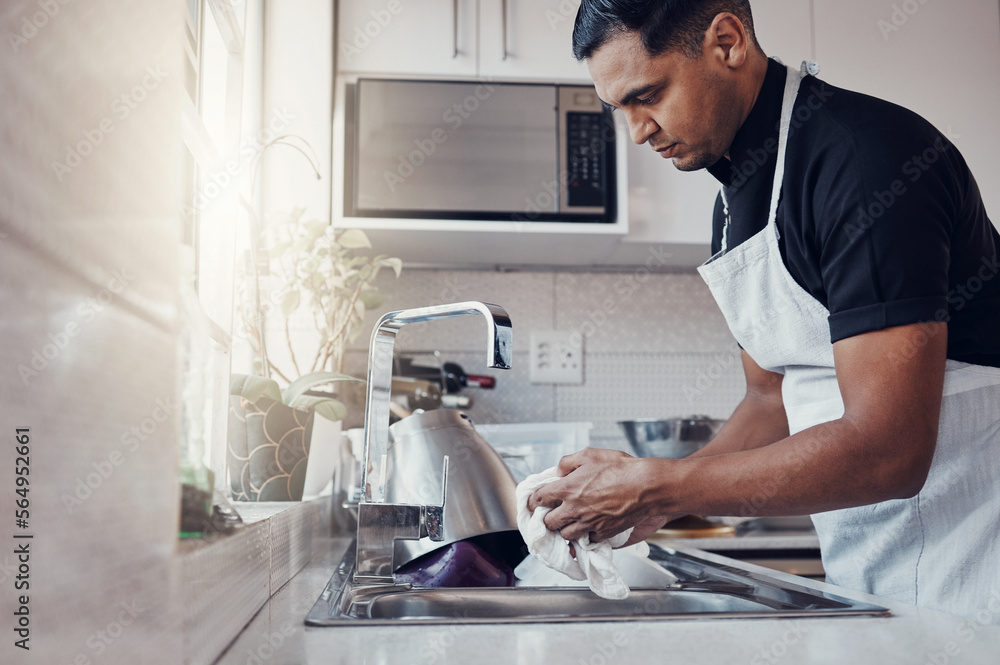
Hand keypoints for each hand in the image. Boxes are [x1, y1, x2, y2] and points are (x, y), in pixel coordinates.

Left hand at [526, 448, 676, 543]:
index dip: (533, 501)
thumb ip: (568, 462)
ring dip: (565, 529)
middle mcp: (574, 509)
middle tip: (552, 513)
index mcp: (567, 489)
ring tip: (570, 522)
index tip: (533, 503)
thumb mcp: (590, 455)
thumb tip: (559, 471)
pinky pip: (588, 540)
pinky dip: (586, 535)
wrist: (647, 486)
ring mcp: (588, 523)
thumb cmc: (621, 469)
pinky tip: (590, 526)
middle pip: (549, 523)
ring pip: (566, 535)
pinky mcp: (603, 533)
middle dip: (548, 518)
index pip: (539, 499)